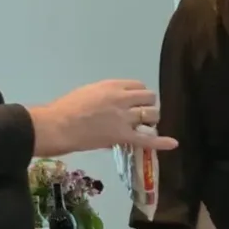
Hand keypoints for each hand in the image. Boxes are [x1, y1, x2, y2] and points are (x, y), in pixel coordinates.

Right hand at [28, 80, 177, 156]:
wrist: (56, 126)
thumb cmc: (63, 109)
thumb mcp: (86, 93)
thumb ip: (103, 97)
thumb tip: (114, 108)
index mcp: (111, 86)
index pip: (138, 86)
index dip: (139, 95)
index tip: (135, 102)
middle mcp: (121, 99)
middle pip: (149, 98)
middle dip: (148, 106)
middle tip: (140, 116)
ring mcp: (124, 118)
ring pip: (151, 115)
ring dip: (151, 120)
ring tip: (145, 127)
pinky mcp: (122, 136)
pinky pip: (147, 139)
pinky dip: (161, 142)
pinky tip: (173, 143)